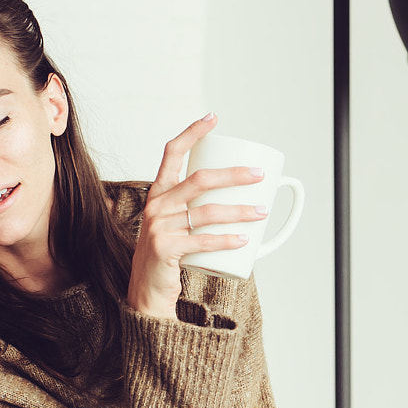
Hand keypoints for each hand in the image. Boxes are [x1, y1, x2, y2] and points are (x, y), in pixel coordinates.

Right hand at [128, 113, 270, 317]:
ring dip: (239, 212)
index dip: (192, 132)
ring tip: (261, 212)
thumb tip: (242, 194)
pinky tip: (244, 239)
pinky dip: (226, 240)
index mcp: (159, 193)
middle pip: (199, 180)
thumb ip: (197, 207)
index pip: (172, 152)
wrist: (146, 291)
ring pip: (206, 212)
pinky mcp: (165, 249)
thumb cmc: (169, 253)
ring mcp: (159, 227)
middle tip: (259, 174)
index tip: (213, 117)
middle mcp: (156, 205)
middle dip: (233, 175)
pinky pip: (203, 241)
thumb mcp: (176, 223)